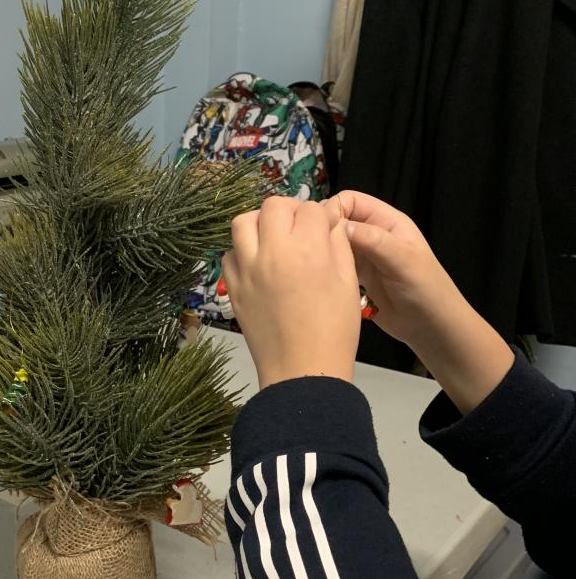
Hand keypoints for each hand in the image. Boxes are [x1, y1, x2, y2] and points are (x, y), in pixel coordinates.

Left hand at [223, 197, 360, 389]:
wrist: (302, 372)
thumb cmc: (334, 331)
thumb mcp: (348, 283)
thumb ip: (339, 245)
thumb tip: (330, 222)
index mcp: (308, 250)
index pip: (310, 209)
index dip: (320, 216)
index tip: (324, 229)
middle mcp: (273, 252)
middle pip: (273, 206)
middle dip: (290, 211)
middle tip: (299, 228)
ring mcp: (247, 269)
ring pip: (242, 222)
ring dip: (259, 223)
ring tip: (274, 239)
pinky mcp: (233, 287)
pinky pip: (229, 253)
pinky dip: (243, 250)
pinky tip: (259, 263)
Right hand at [330, 191, 512, 412]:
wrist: (432, 328)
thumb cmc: (425, 289)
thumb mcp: (403, 260)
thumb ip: (373, 240)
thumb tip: (337, 225)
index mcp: (387, 222)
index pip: (351, 200)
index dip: (334, 209)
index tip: (320, 229)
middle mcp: (373, 234)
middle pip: (338, 220)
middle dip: (324, 229)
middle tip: (310, 249)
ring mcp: (364, 256)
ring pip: (334, 243)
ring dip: (323, 250)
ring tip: (311, 264)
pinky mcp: (357, 277)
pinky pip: (335, 264)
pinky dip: (326, 267)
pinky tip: (318, 277)